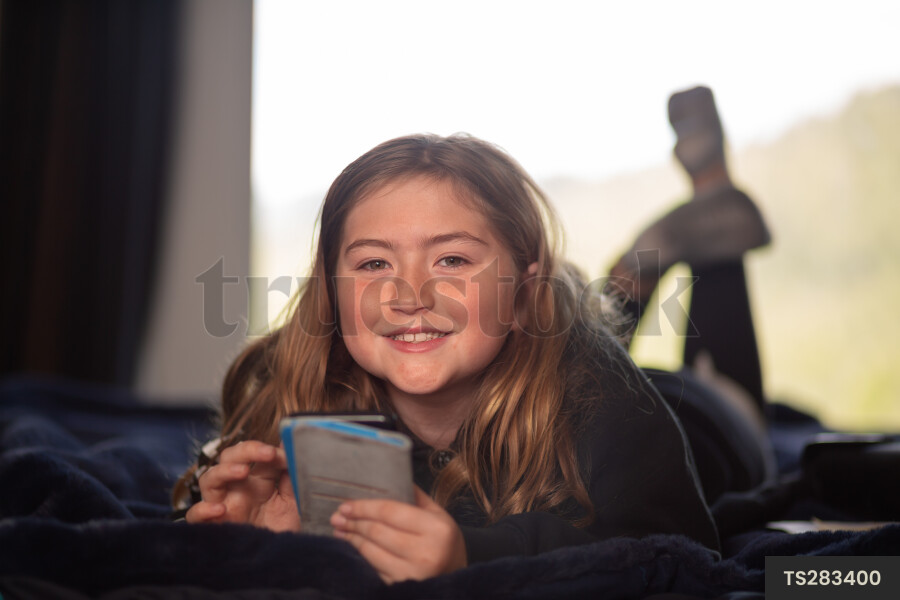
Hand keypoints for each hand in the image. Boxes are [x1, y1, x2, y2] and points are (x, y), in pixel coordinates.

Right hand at [185, 441, 300, 531]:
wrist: (280, 563)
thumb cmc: (283, 531)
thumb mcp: (294, 502)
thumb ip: (292, 477)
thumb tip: (292, 445)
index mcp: (257, 481)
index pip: (255, 455)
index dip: (268, 449)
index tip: (286, 455)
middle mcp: (237, 490)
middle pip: (229, 458)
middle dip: (245, 450)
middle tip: (267, 453)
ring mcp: (223, 507)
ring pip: (209, 479)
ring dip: (224, 471)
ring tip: (242, 471)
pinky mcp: (213, 528)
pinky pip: (195, 517)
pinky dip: (203, 510)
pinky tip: (220, 509)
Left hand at [330, 487, 466, 583]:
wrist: (455, 575)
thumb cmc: (444, 540)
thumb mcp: (437, 514)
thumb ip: (414, 496)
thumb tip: (387, 477)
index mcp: (436, 528)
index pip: (390, 512)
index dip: (364, 507)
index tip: (346, 505)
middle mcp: (426, 552)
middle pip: (377, 532)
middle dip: (353, 523)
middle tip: (337, 517)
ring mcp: (413, 574)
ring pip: (371, 551)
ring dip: (352, 539)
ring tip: (341, 529)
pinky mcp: (402, 586)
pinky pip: (373, 568)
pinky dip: (360, 555)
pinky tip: (352, 546)